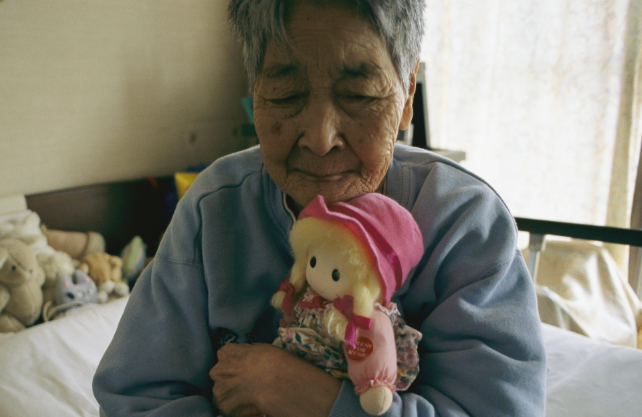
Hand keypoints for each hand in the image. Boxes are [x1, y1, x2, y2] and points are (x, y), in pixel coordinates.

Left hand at [210, 343, 340, 416]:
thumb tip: (249, 357)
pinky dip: (236, 408)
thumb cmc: (279, 364)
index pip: (224, 354)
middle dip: (229, 379)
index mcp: (230, 352)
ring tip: (250, 397)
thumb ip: (251, 353)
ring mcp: (222, 388)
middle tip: (248, 384)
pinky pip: (227, 407)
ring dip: (231, 394)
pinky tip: (251, 407)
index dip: (234, 362)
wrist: (280, 384)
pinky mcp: (226, 406)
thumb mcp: (267, 350)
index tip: (244, 369)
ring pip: (221, 391)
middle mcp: (221, 368)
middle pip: (219, 373)